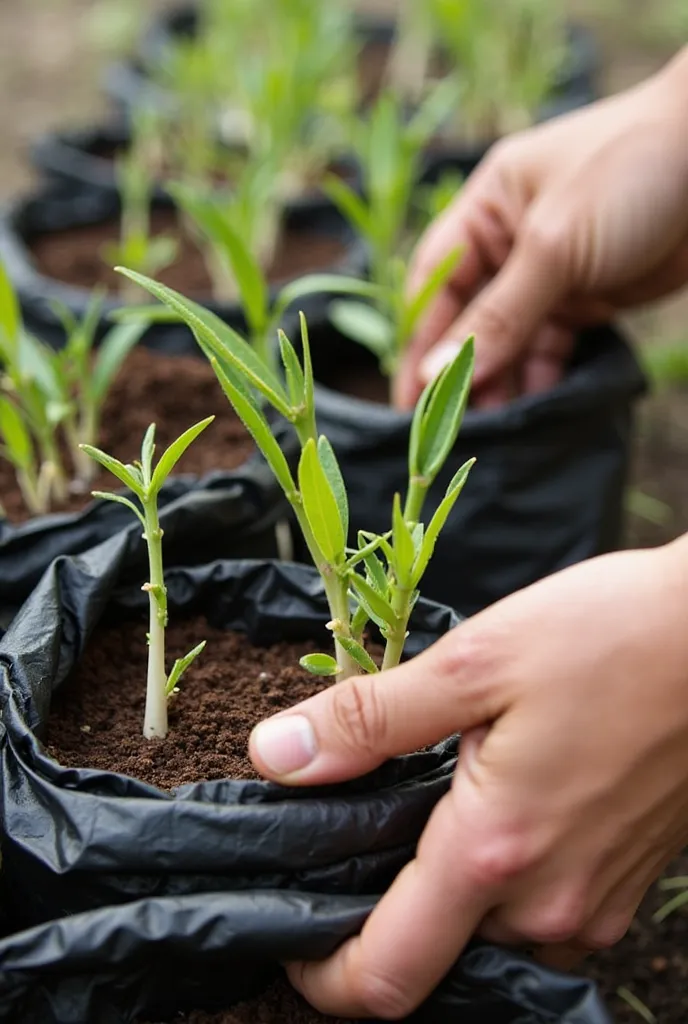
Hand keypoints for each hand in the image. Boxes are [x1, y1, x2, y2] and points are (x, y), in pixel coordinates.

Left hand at [250, 538, 687, 1018]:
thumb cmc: (609, 636)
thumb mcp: (474, 663)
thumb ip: (367, 720)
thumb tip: (274, 755)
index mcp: (494, 853)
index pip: (383, 977)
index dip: (320, 974)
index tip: (291, 928)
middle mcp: (549, 904)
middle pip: (433, 958)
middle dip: (382, 915)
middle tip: (357, 832)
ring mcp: (596, 902)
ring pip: (488, 934)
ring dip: (446, 891)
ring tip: (427, 804)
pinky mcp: (626, 883)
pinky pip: (540, 909)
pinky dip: (499, 877)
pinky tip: (492, 802)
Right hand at [395, 47, 687, 409]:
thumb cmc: (632, 171)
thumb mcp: (554, 244)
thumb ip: (499, 315)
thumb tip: (437, 373)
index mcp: (486, 209)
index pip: (436, 285)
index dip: (419, 343)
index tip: (406, 400)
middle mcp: (509, 242)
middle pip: (470, 320)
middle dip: (458, 374)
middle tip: (444, 431)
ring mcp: (549, 272)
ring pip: (510, 340)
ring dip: (500, 384)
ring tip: (489, 434)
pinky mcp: (587, 297)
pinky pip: (551, 347)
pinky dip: (541, 379)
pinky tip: (533, 413)